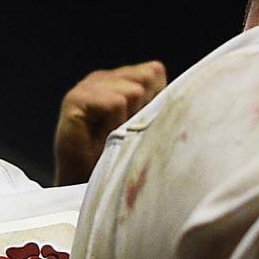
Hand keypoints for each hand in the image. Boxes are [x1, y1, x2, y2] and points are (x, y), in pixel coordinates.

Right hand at [53, 60, 165, 184]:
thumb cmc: (118, 158)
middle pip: (146, 78)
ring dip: (129, 119)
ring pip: (133, 91)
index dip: (155, 100)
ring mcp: (87, 87)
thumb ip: (158, 105)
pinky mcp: (74, 100)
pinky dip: (115, 124)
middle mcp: (103, 78)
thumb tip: (184, 94)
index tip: (140, 126)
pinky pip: (115, 103)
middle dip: (144, 108)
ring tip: (114, 137)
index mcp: (120, 79)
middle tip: (125, 133)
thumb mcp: (146, 126)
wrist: (86, 187)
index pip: (154, 72)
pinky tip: (102, 138)